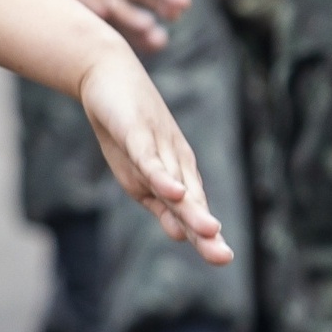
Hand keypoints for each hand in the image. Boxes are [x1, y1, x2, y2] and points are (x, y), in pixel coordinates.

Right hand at [76, 42, 231, 265]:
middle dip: (205, 230)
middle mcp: (172, 164)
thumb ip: (161, 201)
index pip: (192, 210)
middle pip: (191, 201)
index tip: (223, 257)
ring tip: (209, 231)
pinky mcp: (136, 133)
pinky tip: (173, 193)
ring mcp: (156, 148)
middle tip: (223, 257)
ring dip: (192, 208)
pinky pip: (149, 159)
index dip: (205, 235)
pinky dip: (161, 177)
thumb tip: (181, 236)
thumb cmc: (126, 126)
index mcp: (173, 177)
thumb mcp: (140, 171)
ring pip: (175, 184)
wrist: (108, 74)